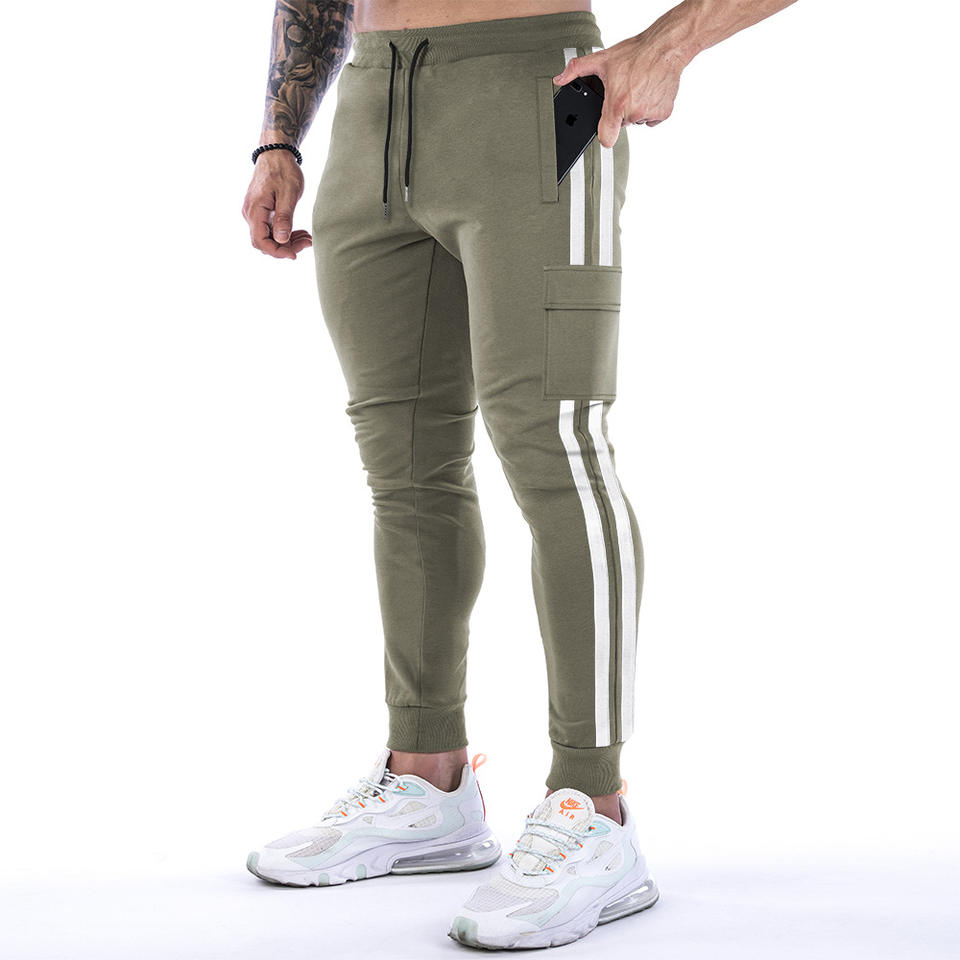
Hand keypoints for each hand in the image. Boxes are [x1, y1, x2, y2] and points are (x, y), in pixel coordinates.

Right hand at [241, 150, 312, 259]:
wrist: (276, 153)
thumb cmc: (283, 170)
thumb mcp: (288, 194)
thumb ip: (284, 218)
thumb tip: (282, 240)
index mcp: (255, 210)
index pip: (260, 242)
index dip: (277, 252)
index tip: (295, 254)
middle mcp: (251, 214)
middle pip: (264, 242)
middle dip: (285, 247)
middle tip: (307, 242)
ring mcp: (254, 213)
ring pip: (268, 237)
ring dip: (287, 241)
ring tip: (307, 238)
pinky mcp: (260, 211)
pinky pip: (270, 229)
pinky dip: (285, 233)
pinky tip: (300, 232)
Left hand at [552, 34, 687, 147]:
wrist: (665, 48)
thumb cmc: (636, 53)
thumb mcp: (602, 59)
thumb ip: (577, 70)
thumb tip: (559, 78)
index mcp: (617, 103)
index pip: (606, 138)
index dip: (604, 134)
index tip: (605, 127)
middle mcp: (633, 112)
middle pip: (621, 124)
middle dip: (620, 112)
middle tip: (624, 91)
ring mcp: (649, 113)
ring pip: (636, 120)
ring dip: (635, 109)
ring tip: (637, 88)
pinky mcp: (663, 113)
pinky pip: (651, 118)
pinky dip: (650, 108)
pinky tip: (648, 91)